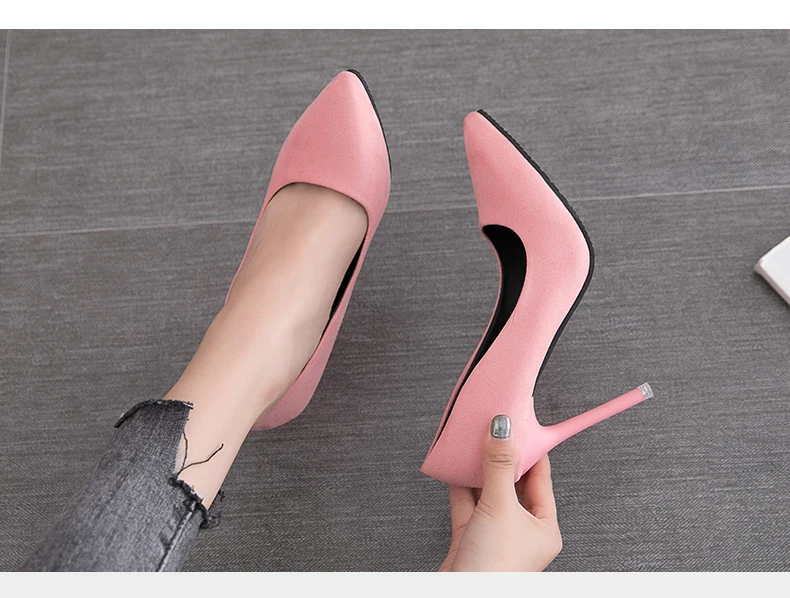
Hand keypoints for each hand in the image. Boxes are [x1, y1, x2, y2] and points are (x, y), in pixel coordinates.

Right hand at [439, 415, 561, 571]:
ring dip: (479, 467)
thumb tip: (501, 429)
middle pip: (513, 482)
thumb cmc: (495, 567)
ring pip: (488, 490)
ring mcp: (494, 533)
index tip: (519, 424)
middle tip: (493, 428)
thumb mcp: (501, 506)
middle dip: (501, 455)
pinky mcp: (470, 537)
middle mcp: (521, 530)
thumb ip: (498, 464)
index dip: (530, 448)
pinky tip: (455, 465)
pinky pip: (466, 502)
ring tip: (473, 441)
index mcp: (544, 526)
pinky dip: (460, 483)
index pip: (541, 477)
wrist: (462, 596)